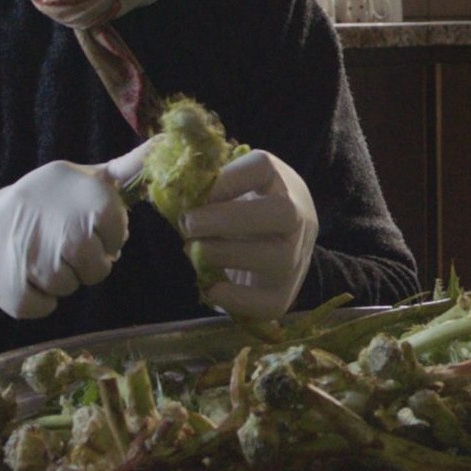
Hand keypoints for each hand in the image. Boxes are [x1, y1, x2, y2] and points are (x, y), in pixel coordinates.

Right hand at [0, 141, 151, 319]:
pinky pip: (45, 307)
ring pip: (70, 288)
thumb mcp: (85, 177)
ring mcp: (40, 261)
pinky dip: (35, 298)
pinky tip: (21, 272)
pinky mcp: (15, 291)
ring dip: (57, 279)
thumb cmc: (44, 202)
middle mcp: (68, 229)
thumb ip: (128, 167)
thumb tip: (165, 141)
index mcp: (93, 200)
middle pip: (98, 269)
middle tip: (58, 244)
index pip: (117, 238)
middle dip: (81, 263)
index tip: (82, 226)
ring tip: (36, 254)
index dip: (102, 238)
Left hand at [181, 150, 318, 322]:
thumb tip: (171, 187)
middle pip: (282, 212)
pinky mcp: (287, 292)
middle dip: (229, 219)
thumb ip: (206, 185)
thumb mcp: (232, 188)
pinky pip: (270, 302)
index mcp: (279, 180)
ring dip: (226, 254)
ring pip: (278, 257)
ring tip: (195, 251)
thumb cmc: (244, 208)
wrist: (280, 244)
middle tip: (187, 225)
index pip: (262, 167)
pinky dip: (237, 299)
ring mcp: (297, 256)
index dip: (226, 179)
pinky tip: (211, 289)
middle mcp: (299, 216)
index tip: (193, 191)